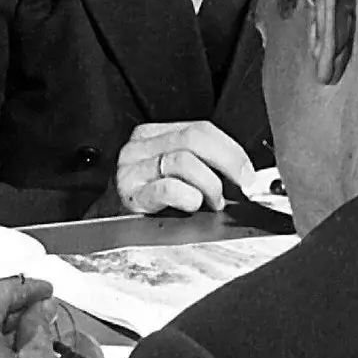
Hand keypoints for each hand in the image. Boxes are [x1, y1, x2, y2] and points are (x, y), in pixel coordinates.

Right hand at [115, 119, 257, 214]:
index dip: (232, 150)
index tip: (248, 173)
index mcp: (152, 135)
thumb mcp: (174, 175)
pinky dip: (189, 197)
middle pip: (194, 138)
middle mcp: (139, 148)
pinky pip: (168, 188)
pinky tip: (191, 205)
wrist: (109, 229)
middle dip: (228, 163)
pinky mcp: (130, 195)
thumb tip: (246, 175)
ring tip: (211, 202)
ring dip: (209, 185)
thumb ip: (203, 165)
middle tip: (242, 187)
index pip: (201, 128)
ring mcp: (132, 170)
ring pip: (184, 161)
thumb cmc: (149, 204)